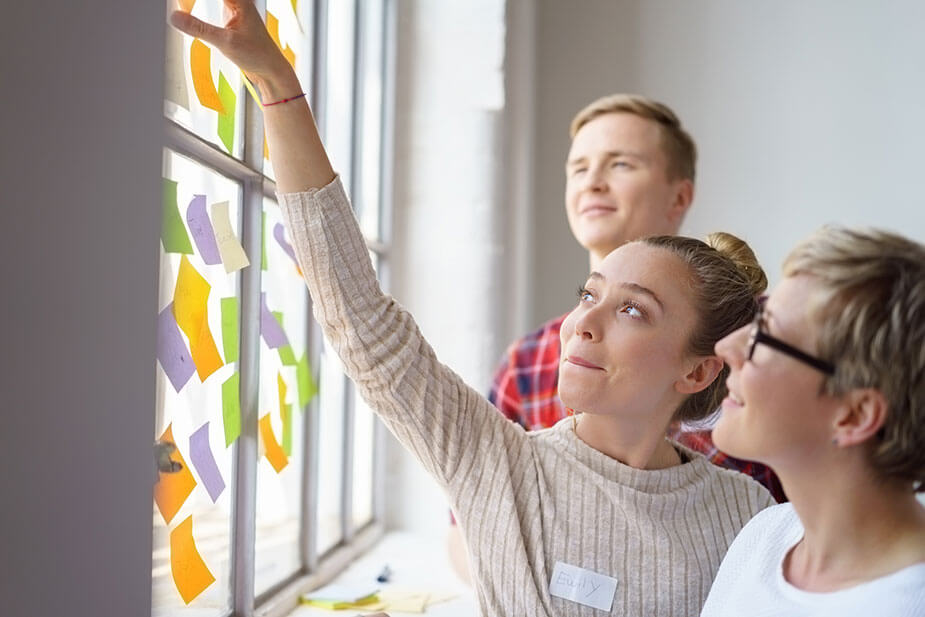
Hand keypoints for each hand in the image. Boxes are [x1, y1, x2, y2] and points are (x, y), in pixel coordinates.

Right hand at [169, 0, 294, 97]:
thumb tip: (175, 17)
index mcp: (241, 1)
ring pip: (213, 1)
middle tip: (179, 5)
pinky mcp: (230, 19)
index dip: (192, 0)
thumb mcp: (226, 42)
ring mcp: (234, 9)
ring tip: (181, 6)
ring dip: (197, 3)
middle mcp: (239, 2)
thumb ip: (199, 29)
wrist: (271, 70)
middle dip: (192, 2)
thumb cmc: (259, 55)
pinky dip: (201, 6)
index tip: (179, 2)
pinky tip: (188, 10)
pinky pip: (213, 5)